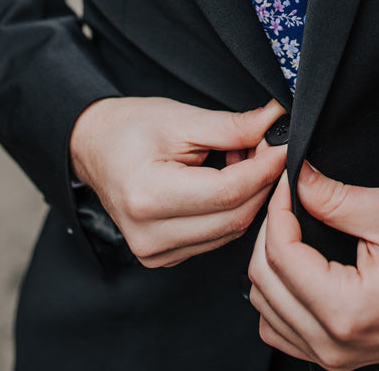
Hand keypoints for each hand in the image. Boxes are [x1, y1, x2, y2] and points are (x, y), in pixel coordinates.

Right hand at [69, 96, 286, 267]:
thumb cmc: (130, 128)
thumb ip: (233, 127)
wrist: (94, 147)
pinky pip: (216, 239)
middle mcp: (149, 236)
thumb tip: (276, 122)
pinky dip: (232, 211)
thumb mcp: (181, 119)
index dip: (264, 169)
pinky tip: (229, 182)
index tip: (284, 145)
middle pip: (234, 217)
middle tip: (271, 147)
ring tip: (244, 159)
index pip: (227, 193)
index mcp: (148, 197)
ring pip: (230, 232)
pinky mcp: (163, 258)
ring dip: (250, 197)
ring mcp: (155, 254)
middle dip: (262, 182)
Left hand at [248, 165, 378, 368]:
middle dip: (270, 231)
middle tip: (289, 199)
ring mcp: (333, 358)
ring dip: (269, 265)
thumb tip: (296, 180)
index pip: (280, 255)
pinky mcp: (336, 357)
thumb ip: (335, 197)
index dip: (277, 209)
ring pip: (264, 309)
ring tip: (291, 229)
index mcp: (347, 311)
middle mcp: (334, 344)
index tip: (287, 181)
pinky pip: (281, 330)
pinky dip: (277, 295)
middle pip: (263, 282)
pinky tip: (296, 266)